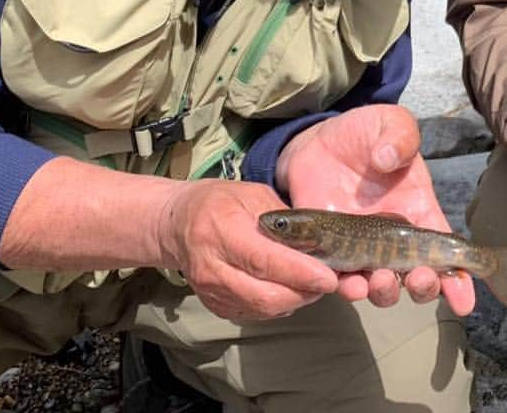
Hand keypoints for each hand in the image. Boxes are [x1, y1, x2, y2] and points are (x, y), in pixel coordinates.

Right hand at [156, 177, 338, 321]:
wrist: (177, 224)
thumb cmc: (219, 202)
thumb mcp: (253, 194)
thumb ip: (284, 219)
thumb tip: (320, 239)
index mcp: (224, 231)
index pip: (265, 261)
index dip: (300, 273)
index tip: (329, 277)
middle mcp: (214, 267)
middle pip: (266, 295)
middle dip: (304, 292)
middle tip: (328, 281)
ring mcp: (212, 291)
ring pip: (262, 309)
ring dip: (295, 300)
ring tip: (313, 284)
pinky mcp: (216, 305)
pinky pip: (254, 313)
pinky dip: (279, 305)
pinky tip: (291, 289)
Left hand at [274, 104, 473, 315]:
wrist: (315, 141)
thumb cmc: (361, 134)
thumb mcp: (389, 123)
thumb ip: (399, 135)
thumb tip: (389, 160)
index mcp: (418, 211)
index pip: (445, 251)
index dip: (458, 279)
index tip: (466, 301)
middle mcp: (394, 239)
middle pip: (416, 278)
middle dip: (423, 288)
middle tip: (419, 279)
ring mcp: (361, 249)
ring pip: (380, 287)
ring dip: (385, 293)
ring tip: (380, 280)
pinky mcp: (328, 252)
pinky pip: (339, 280)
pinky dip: (345, 288)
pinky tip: (346, 282)